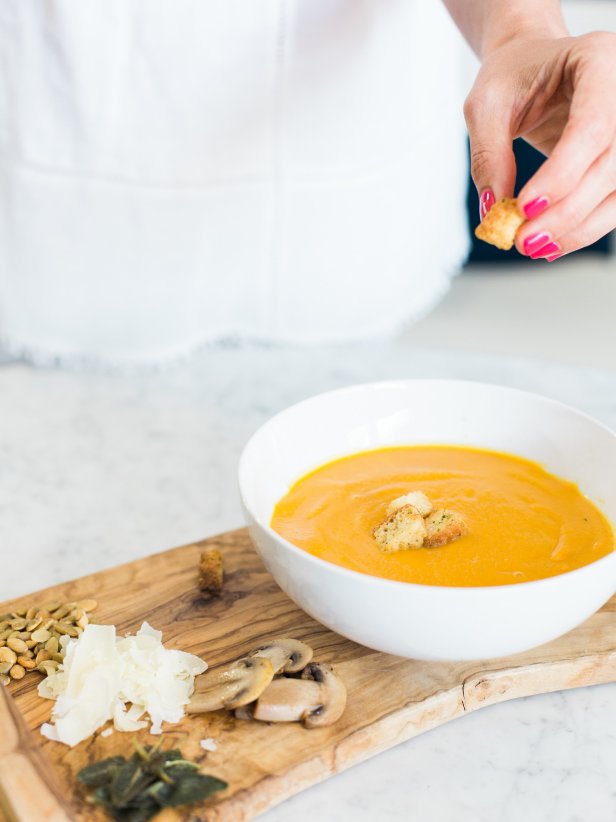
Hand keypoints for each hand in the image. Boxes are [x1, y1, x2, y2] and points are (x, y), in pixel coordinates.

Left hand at [465, 31, 615, 259]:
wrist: (534, 67)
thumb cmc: (512, 77)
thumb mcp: (486, 106)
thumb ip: (489, 156)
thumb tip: (494, 211)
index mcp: (599, 60)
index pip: (593, 125)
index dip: (563, 172)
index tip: (525, 208)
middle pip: (612, 163)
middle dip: (567, 210)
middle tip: (524, 240)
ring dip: (579, 228)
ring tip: (534, 247)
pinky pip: (613, 202)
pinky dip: (584, 229)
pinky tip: (553, 244)